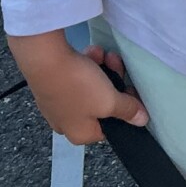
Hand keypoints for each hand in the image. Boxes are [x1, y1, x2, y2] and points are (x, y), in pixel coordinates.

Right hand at [12, 29, 148, 144]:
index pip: (110, 128)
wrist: (43, 57)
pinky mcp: (50, 84)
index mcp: (80, 134)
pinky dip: (85, 64)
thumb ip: (127, 110)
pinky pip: (74, 76)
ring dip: (100, 69)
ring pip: (89, 87)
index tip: (131, 91)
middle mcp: (65, 123)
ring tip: (103, 55)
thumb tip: (142, 121)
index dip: (124, 109)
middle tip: (116, 65)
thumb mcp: (109, 100)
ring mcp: (56, 103)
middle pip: (100, 104)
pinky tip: (90, 52)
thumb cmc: (77, 86)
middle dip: (112, 81)